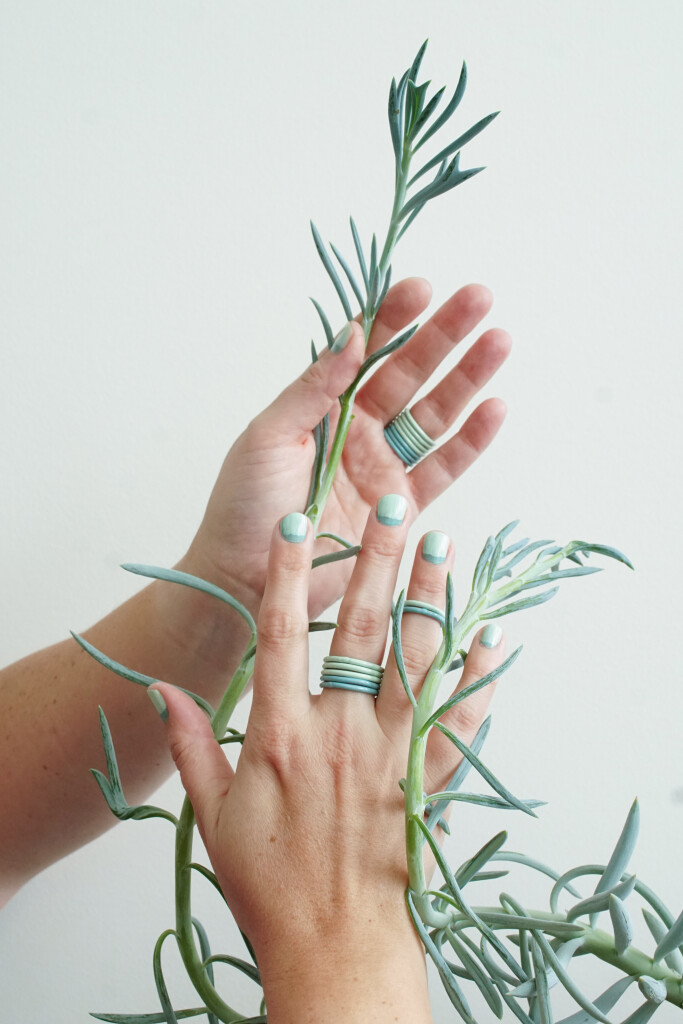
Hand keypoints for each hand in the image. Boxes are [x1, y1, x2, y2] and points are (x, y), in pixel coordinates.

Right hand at [152, 499, 505, 1021]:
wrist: (336, 947)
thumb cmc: (271, 884)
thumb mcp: (213, 816)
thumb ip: (189, 745)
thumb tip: (161, 688)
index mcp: (280, 735)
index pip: (280, 633)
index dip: (286, 572)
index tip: (296, 523)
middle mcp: (340, 731)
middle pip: (357, 628)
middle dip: (374, 559)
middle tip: (391, 505)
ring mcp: (391, 752)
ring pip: (415, 659)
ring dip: (429, 599)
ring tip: (440, 545)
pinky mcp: (429, 778)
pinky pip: (461, 719)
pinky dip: (479, 676)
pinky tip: (491, 635)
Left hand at [182, 279, 509, 620]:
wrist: (246, 580)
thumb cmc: (243, 508)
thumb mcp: (268, 437)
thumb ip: (313, 388)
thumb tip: (352, 334)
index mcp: (321, 406)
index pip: (365, 351)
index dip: (394, 318)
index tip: (422, 289)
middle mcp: (357, 430)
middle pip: (410, 373)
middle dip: (445, 335)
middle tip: (479, 298)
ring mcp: (382, 467)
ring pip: (435, 413)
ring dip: (468, 377)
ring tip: (499, 342)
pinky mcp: (402, 507)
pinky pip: (443, 466)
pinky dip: (471, 440)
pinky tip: (495, 408)